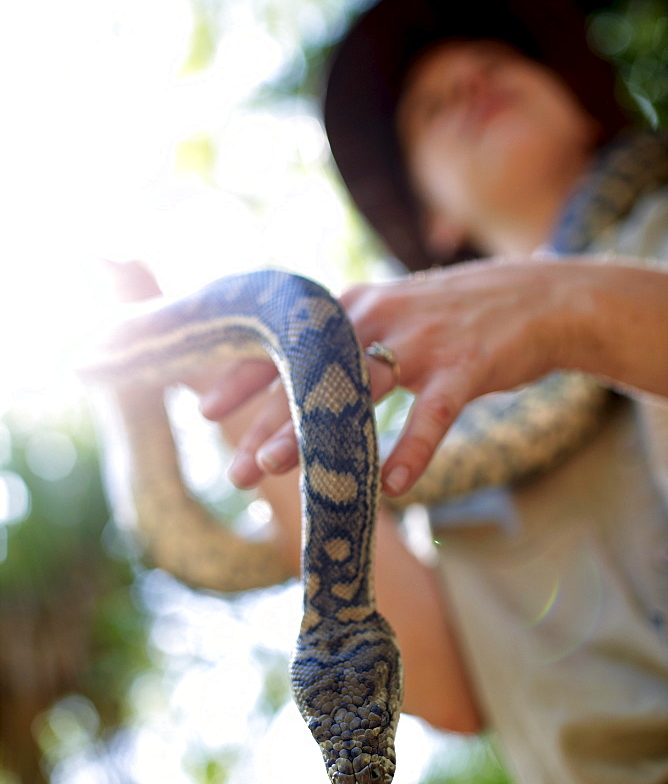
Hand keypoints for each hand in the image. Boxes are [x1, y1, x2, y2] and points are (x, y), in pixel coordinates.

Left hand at [206, 256, 569, 492]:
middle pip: (311, 373)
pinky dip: (414, 448)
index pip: (284, 341)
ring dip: (321, 435)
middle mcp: (378, 317)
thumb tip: (292, 379)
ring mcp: (423, 341)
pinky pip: (433, 413)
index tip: (205, 410)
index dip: (243, 375)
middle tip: (238, 471)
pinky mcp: (467, 366)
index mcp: (353, 308)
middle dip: (269, 423)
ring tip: (290, 476)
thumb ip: (343, 341)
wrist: (537, 298)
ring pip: (360, 390)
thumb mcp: (390, 315)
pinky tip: (393, 485)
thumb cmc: (449, 317)